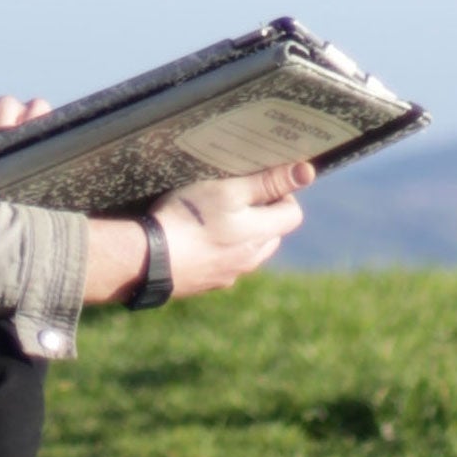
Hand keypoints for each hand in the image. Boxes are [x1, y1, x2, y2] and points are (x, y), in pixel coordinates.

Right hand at [152, 161, 312, 297]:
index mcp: (261, 235)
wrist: (149, 260)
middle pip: (271, 235)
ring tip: (210, 220)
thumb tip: (307, 173)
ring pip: (247, 252)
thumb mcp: (229, 191)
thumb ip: (267, 183)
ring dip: (238, 237)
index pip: (292, 215)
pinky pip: (222, 265)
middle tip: (232, 199)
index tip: (257, 185)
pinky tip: (193, 241)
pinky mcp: (206, 284)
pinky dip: (216, 252)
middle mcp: (251, 260)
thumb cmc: (190, 219)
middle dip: (260, 216)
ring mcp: (228, 275)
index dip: (280, 196)